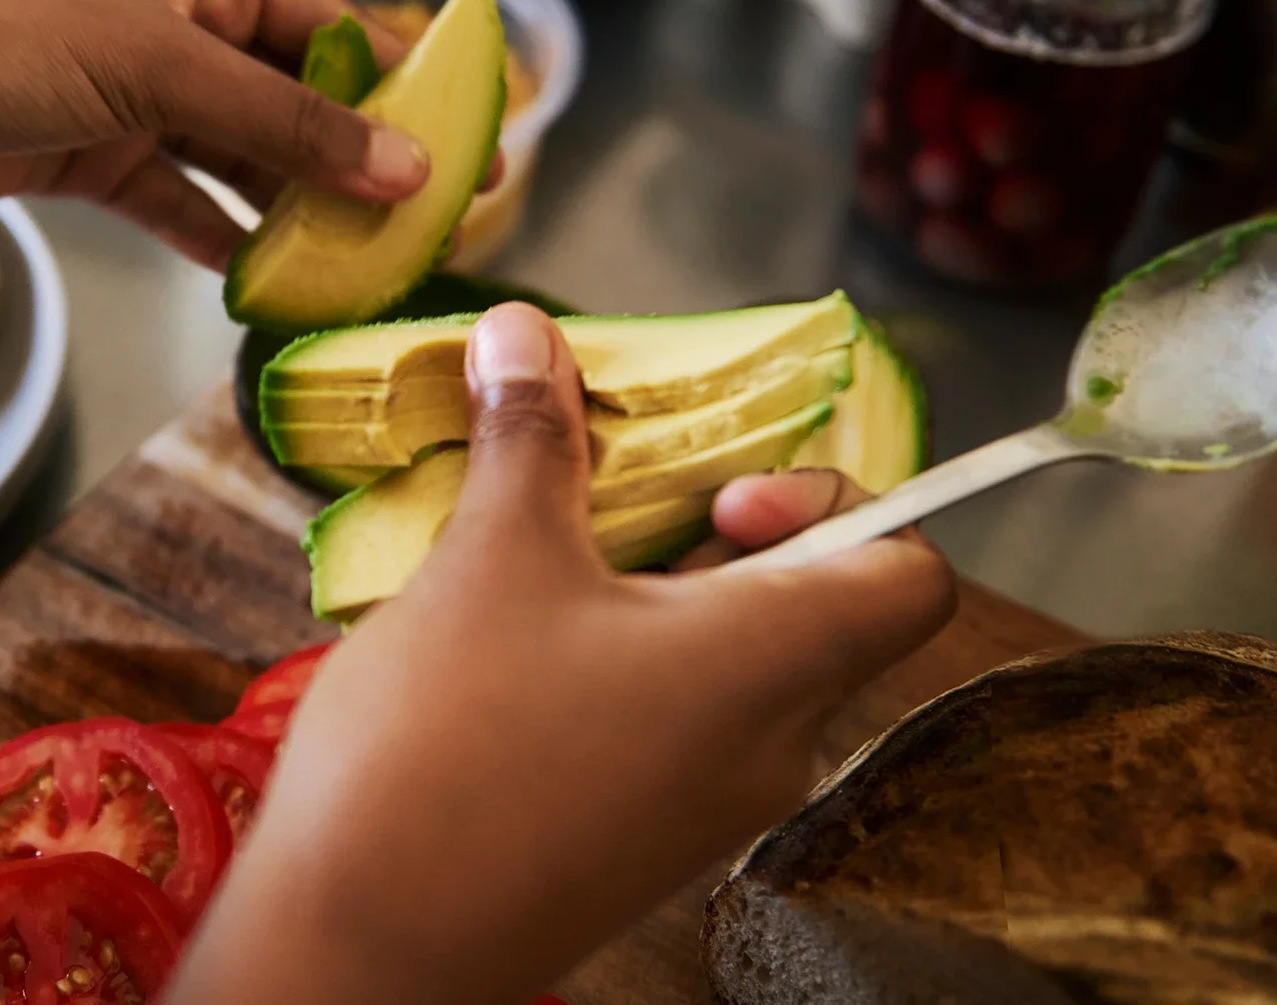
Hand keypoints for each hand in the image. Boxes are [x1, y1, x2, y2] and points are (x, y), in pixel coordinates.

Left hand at [0, 0, 425, 268]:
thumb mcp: (159, 71)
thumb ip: (288, 126)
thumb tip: (411, 170)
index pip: (329, 26)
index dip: (397, 93)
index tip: (461, 158)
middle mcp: (173, 20)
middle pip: (290, 98)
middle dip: (350, 164)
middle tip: (423, 233)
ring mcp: (130, 92)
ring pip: (238, 158)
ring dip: (290, 212)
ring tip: (359, 271)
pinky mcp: (88, 155)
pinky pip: (179, 200)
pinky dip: (219, 238)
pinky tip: (268, 284)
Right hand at [169, 303, 957, 1004]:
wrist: (366, 943)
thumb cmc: (449, 746)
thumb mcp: (492, 557)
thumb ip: (530, 438)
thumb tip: (525, 332)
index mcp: (774, 661)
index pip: (910, 572)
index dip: (846, 503)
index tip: (723, 490)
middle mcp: (771, 742)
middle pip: (810, 607)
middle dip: (713, 531)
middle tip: (605, 503)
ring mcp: (706, 806)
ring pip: (729, 665)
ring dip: (651, 595)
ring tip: (537, 565)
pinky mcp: (638, 842)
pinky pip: (671, 725)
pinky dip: (618, 665)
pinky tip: (510, 648)